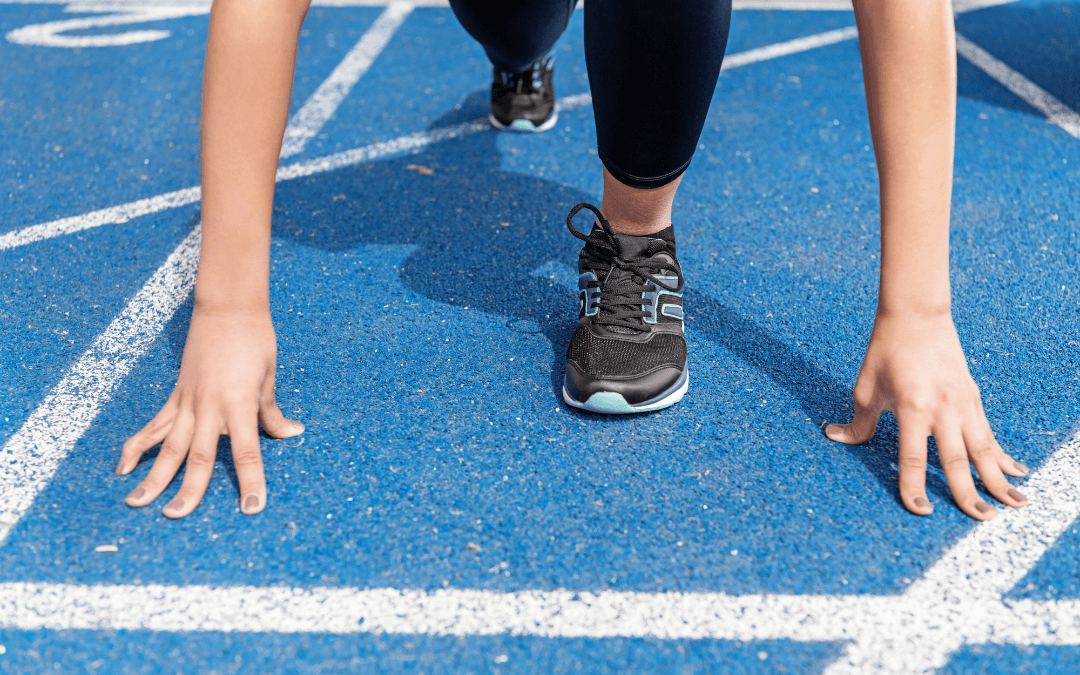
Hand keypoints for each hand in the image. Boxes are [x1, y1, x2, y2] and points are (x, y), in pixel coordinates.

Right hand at [115, 305, 302, 517]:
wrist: (228, 307)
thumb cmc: (255, 340)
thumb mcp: (269, 377)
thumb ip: (272, 412)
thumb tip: (291, 433)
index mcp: (239, 403)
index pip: (247, 451)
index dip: (250, 481)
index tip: (252, 507)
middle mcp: (210, 406)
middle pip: (198, 455)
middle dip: (188, 488)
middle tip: (177, 516)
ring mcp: (188, 401)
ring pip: (169, 446)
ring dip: (153, 475)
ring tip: (137, 503)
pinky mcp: (175, 396)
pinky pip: (155, 426)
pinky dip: (138, 447)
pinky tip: (123, 467)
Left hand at [825, 313, 1027, 519]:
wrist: (917, 316)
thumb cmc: (886, 351)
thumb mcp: (866, 388)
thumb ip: (857, 421)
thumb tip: (835, 437)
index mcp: (912, 407)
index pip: (914, 457)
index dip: (914, 486)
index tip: (920, 511)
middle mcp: (942, 409)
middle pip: (957, 460)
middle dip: (969, 494)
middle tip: (981, 521)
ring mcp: (962, 404)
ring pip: (984, 450)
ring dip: (999, 479)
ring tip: (1016, 505)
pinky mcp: (973, 398)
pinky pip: (990, 434)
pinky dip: (1003, 455)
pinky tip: (1017, 473)